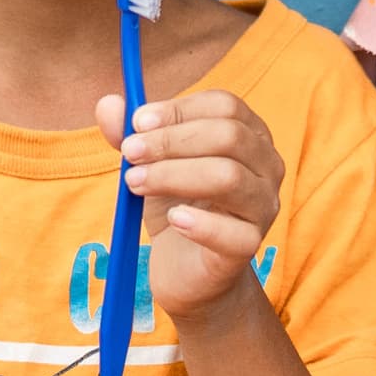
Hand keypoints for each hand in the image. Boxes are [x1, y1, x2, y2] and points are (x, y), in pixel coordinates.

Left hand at [104, 89, 283, 324]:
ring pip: (229, 177)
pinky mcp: (250, 245)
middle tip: (130, 152)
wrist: (187, 270)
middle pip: (229, 136)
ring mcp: (264, 207)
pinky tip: (173, 219)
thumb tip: (108, 105)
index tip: (137, 123)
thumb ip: (130, 135)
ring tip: (135, 183)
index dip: (179, 110)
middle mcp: (266, 166)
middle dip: (171, 141)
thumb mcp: (150, 166)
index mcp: (249, 135)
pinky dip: (198, 223)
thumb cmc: (176, 207)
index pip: (225, 106)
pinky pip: (232, 232)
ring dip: (174, 175)